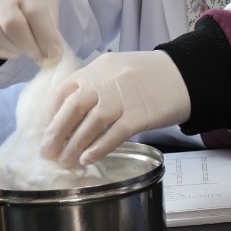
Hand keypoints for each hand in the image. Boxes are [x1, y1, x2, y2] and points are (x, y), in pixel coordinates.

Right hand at [0, 0, 64, 61]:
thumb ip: (50, 16)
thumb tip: (52, 48)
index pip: (35, 11)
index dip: (46, 37)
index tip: (55, 53)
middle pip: (12, 25)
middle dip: (29, 47)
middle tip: (39, 56)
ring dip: (12, 49)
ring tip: (22, 49)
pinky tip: (5, 49)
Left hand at [39, 51, 191, 167]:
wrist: (185, 75)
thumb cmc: (149, 75)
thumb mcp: (115, 68)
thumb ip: (94, 84)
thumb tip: (69, 114)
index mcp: (96, 69)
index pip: (63, 91)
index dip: (50, 113)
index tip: (45, 130)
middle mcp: (106, 82)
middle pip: (72, 110)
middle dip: (56, 134)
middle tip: (48, 153)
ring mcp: (123, 99)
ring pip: (89, 125)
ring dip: (74, 146)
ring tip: (65, 162)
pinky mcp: (140, 116)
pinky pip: (113, 135)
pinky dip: (98, 148)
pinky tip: (88, 158)